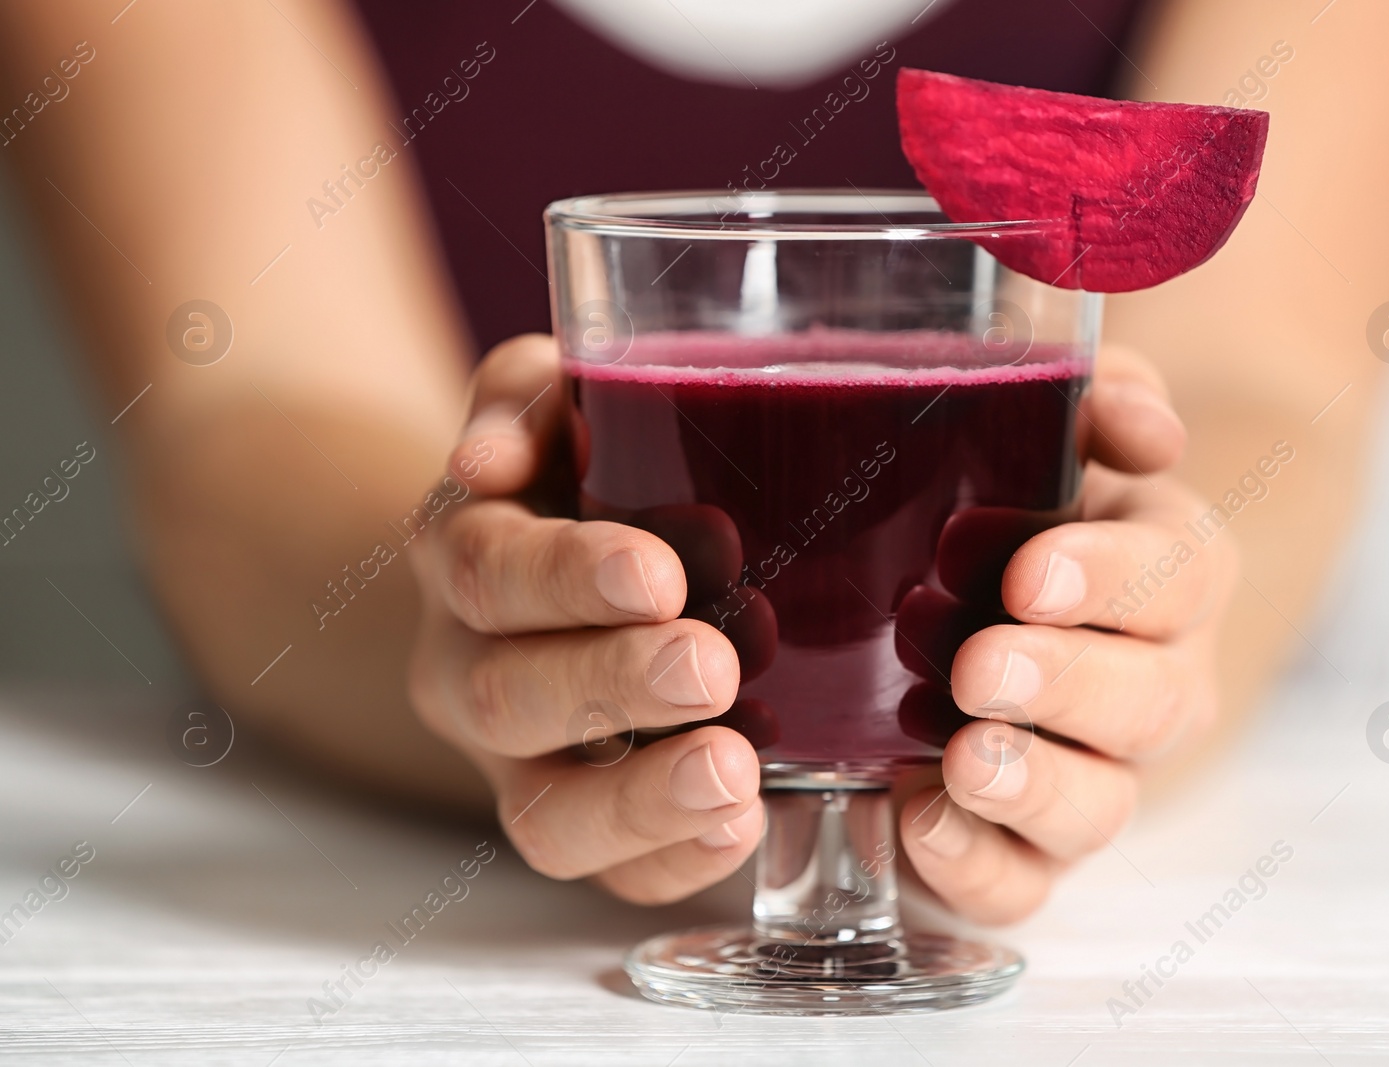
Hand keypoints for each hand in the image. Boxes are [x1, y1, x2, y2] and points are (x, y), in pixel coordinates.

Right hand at [406, 336, 764, 903]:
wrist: (539, 571)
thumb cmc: (575, 467)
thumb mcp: (551, 400)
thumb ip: (525, 396)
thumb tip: (483, 459)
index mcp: (463, 552)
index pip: (487, 571)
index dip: (564, 578)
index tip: (659, 575)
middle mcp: (469, 667)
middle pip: (508, 696)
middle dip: (612, 685)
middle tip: (711, 663)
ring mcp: (517, 761)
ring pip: (542, 815)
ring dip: (638, 800)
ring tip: (732, 773)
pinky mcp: (576, 818)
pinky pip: (607, 873)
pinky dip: (673, 862)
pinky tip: (743, 825)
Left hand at [899, 345, 1237, 923]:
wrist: (998, 599)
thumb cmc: (1024, 497)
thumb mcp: (1064, 426)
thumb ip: (1105, 397)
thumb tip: (1148, 429)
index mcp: (1168, 571)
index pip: (1182, 576)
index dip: (1114, 579)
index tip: (1029, 573)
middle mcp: (1152, 682)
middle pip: (1148, 702)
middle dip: (1066, 687)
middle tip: (982, 667)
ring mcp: (1097, 774)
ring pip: (1099, 807)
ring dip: (1034, 787)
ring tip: (963, 759)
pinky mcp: (1028, 845)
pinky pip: (1025, 882)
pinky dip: (978, 866)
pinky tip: (918, 823)